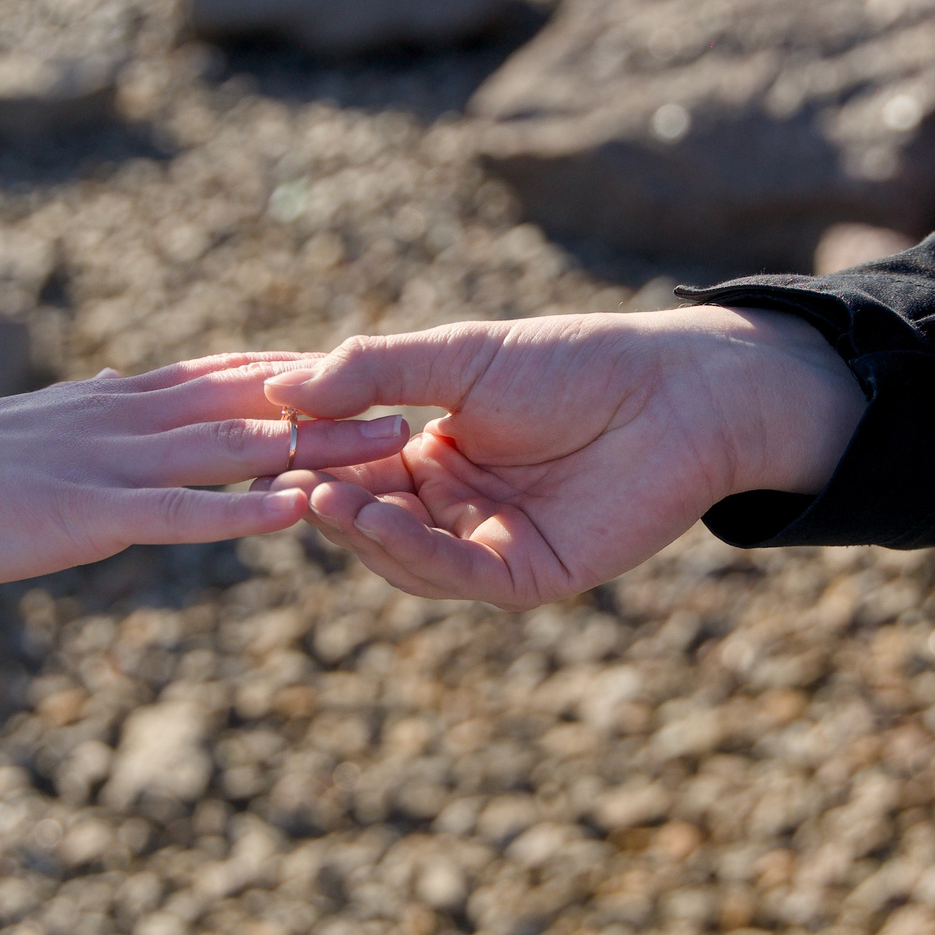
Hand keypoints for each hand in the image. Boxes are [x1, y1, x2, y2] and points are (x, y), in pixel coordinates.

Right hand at [0, 352, 410, 586]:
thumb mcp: (35, 427)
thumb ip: (88, 411)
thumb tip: (116, 388)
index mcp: (111, 401)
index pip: (218, 372)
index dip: (289, 369)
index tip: (351, 365)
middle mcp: (123, 419)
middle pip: (247, 402)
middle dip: (329, 404)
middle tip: (404, 404)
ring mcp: (111, 464)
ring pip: (233, 448)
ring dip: (316, 447)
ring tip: (388, 448)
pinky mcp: (90, 514)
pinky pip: (182, 512)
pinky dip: (242, 510)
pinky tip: (296, 512)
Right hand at [255, 308, 862, 609]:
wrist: (678, 392)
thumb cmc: (576, 363)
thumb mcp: (458, 357)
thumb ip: (372, 371)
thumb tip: (277, 387)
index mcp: (433, 454)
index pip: (351, 464)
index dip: (306, 451)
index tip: (257, 432)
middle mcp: (454, 506)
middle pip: (366, 516)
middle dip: (321, 495)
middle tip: (276, 473)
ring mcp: (487, 545)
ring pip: (398, 554)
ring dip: (354, 526)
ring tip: (315, 492)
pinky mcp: (525, 576)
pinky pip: (451, 574)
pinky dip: (404, 549)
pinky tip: (366, 514)